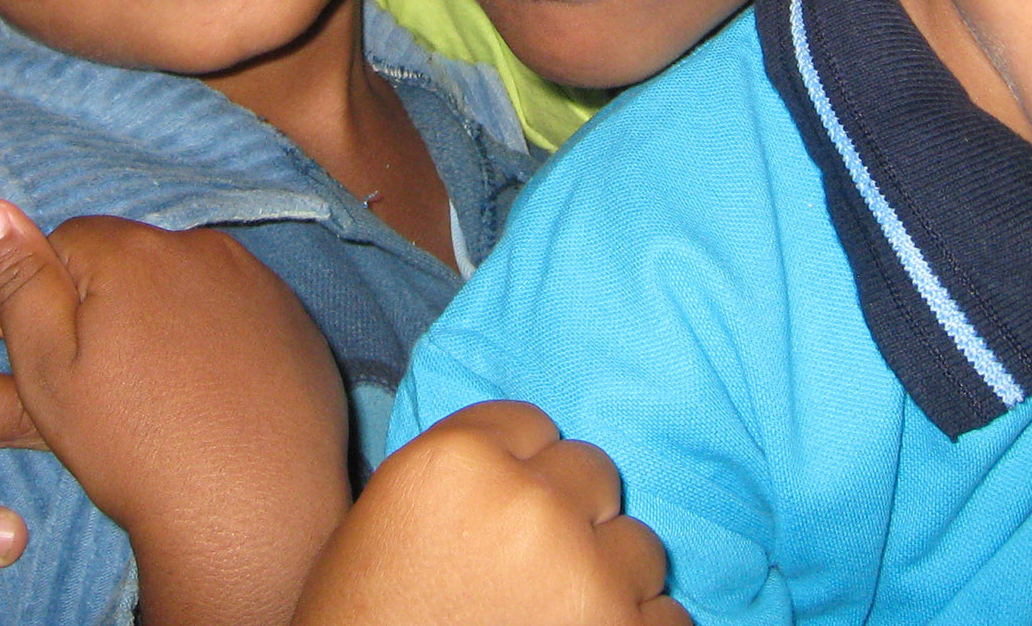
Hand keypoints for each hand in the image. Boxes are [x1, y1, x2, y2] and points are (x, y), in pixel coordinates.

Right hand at [0, 201, 351, 625]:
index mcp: (132, 251)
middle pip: (133, 256)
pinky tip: (216, 393)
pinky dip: (221, 335)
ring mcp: (256, 279)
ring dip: (170, 315)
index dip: (57, 297)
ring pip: (186, 280)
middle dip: (116, 301)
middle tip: (117, 383)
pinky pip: (238, 307)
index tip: (70, 356)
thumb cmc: (135, 446)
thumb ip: (18, 281)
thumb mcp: (48, 371)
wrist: (249, 509)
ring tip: (168, 394)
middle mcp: (200, 245)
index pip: (69, 239)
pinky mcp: (293, 315)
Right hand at [293, 401, 689, 625]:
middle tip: (534, 568)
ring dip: (610, 576)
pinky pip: (666, 615)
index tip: (506, 513)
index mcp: (458, 464)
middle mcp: (530, 505)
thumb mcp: (390, 519)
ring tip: (559, 614)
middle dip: (573, 516)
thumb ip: (465, 474)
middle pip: (592, 472)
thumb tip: (534, 461)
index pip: (532, 425)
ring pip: (639, 543)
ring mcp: (588, 576)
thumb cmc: (365, 619)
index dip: (521, 472)